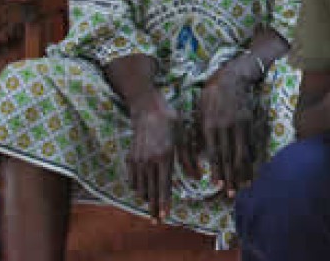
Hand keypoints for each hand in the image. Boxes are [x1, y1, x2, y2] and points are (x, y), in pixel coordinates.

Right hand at [127, 90, 178, 221]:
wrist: (147, 108)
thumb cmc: (171, 121)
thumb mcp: (184, 139)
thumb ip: (189, 160)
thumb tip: (198, 177)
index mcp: (164, 157)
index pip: (163, 187)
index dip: (164, 203)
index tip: (164, 216)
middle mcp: (149, 161)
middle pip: (150, 192)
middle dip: (153, 208)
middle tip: (156, 220)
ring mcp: (137, 160)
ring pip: (140, 187)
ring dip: (146, 198)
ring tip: (152, 205)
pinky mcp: (130, 157)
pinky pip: (132, 179)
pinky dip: (137, 187)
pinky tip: (143, 190)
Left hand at [198, 63, 256, 196]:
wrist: (232, 76)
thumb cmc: (211, 94)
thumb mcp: (199, 111)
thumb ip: (199, 133)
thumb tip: (198, 155)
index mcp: (210, 125)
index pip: (215, 153)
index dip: (218, 170)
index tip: (217, 185)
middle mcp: (225, 127)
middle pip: (229, 156)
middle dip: (230, 177)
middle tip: (231, 194)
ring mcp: (239, 125)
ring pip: (241, 152)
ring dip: (243, 171)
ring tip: (243, 186)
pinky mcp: (249, 122)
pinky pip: (250, 143)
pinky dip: (251, 157)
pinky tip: (252, 169)